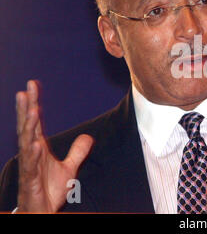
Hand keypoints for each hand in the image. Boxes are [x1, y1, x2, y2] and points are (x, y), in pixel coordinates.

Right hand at [16, 80, 93, 212]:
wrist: (42, 212)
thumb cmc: (49, 190)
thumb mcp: (69, 168)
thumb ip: (77, 152)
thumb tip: (89, 136)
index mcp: (38, 149)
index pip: (35, 122)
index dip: (33, 104)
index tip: (32, 85)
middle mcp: (31, 154)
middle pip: (27, 127)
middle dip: (26, 108)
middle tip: (26, 88)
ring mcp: (29, 166)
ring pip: (26, 143)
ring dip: (28, 126)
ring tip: (31, 109)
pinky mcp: (29, 181)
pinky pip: (30, 165)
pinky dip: (33, 154)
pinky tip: (35, 142)